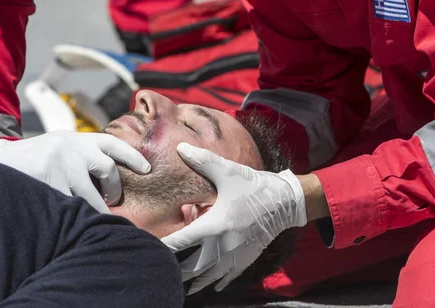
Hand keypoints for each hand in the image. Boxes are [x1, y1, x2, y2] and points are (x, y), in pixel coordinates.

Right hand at [0, 131, 150, 212]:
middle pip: (108, 170)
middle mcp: (72, 147)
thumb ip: (82, 155)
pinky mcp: (48, 180)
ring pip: (91, 195)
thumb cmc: (32, 158)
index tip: (147, 169)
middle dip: (113, 190)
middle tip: (110, 200)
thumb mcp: (60, 147)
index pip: (113, 143)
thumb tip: (112, 176)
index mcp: (77, 138)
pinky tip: (71, 219)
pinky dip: (75, 215)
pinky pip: (71, 205)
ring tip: (93, 215)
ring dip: (95, 209)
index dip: (132, 156)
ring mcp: (61, 164)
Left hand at [161, 143, 306, 293]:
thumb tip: (181, 148)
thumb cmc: (254, 185)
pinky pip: (229, 276)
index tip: (149, 250)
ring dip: (195, 282)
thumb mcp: (227, 171)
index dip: (163, 248)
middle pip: (192, 266)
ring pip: (210, 276)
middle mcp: (223, 245)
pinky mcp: (247, 257)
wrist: (286, 201)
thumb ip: (202, 161)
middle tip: (161, 272)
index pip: (181, 242)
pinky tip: (214, 288)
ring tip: (181, 287)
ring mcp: (236, 255)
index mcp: (214, 225)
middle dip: (175, 270)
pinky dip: (218, 283)